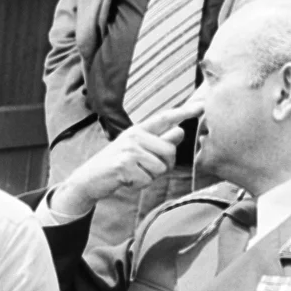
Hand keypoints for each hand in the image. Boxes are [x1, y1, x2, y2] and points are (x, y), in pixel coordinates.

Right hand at [51, 103, 202, 217]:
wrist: (87, 179)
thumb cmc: (115, 164)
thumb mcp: (137, 150)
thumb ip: (159, 141)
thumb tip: (180, 131)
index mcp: (138, 130)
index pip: (164, 118)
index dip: (184, 112)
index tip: (202, 106)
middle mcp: (133, 136)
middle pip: (169, 151)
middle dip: (164, 165)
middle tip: (145, 169)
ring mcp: (128, 149)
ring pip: (160, 167)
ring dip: (149, 176)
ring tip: (132, 173)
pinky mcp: (123, 165)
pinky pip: (147, 179)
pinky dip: (139, 184)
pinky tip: (126, 180)